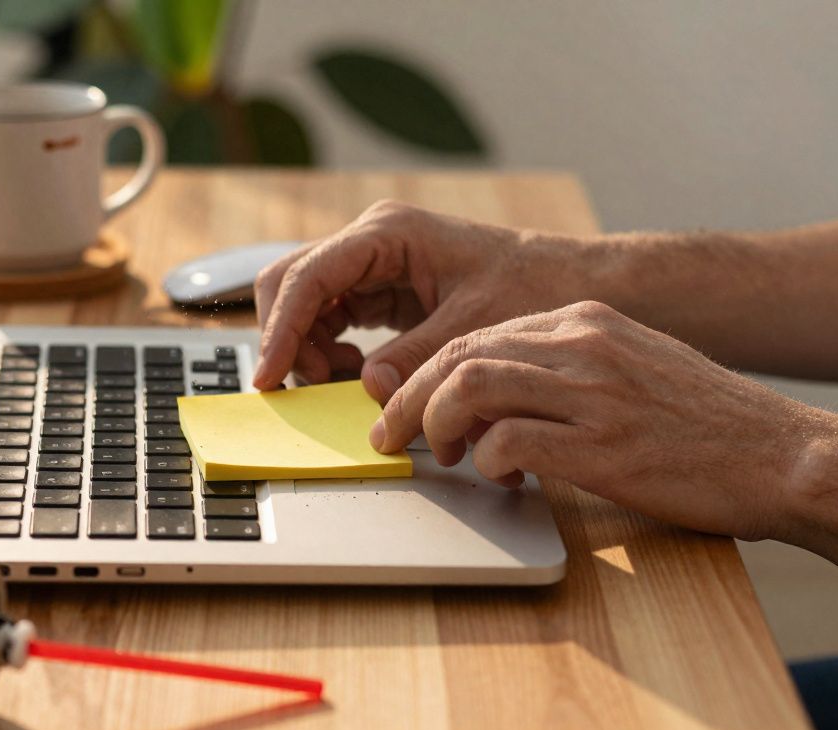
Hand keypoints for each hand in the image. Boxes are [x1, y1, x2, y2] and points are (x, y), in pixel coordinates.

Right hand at [252, 200, 604, 397]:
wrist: (568, 281)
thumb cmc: (532, 286)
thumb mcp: (473, 327)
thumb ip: (415, 357)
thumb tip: (368, 388)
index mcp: (388, 232)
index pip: (308, 277)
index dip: (281, 329)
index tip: (270, 375)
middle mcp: (370, 241)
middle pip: (290, 284)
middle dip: (287, 338)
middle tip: (310, 386)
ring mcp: (371, 264)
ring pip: (304, 304)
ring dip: (308, 349)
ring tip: (342, 384)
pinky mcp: (379, 289)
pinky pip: (331, 319)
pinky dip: (330, 352)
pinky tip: (356, 375)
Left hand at [369, 300, 829, 540]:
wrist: (779, 451)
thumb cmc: (700, 420)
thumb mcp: (628, 365)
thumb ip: (561, 369)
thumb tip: (488, 400)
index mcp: (585, 321)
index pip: (477, 335)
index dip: (427, 373)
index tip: (405, 405)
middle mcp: (583, 344)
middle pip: (460, 354)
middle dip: (410, 398)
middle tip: (391, 435)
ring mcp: (593, 391)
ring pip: (471, 384)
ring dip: (437, 423)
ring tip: (441, 454)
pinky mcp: (603, 445)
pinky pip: (510, 441)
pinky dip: (488, 460)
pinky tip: (500, 476)